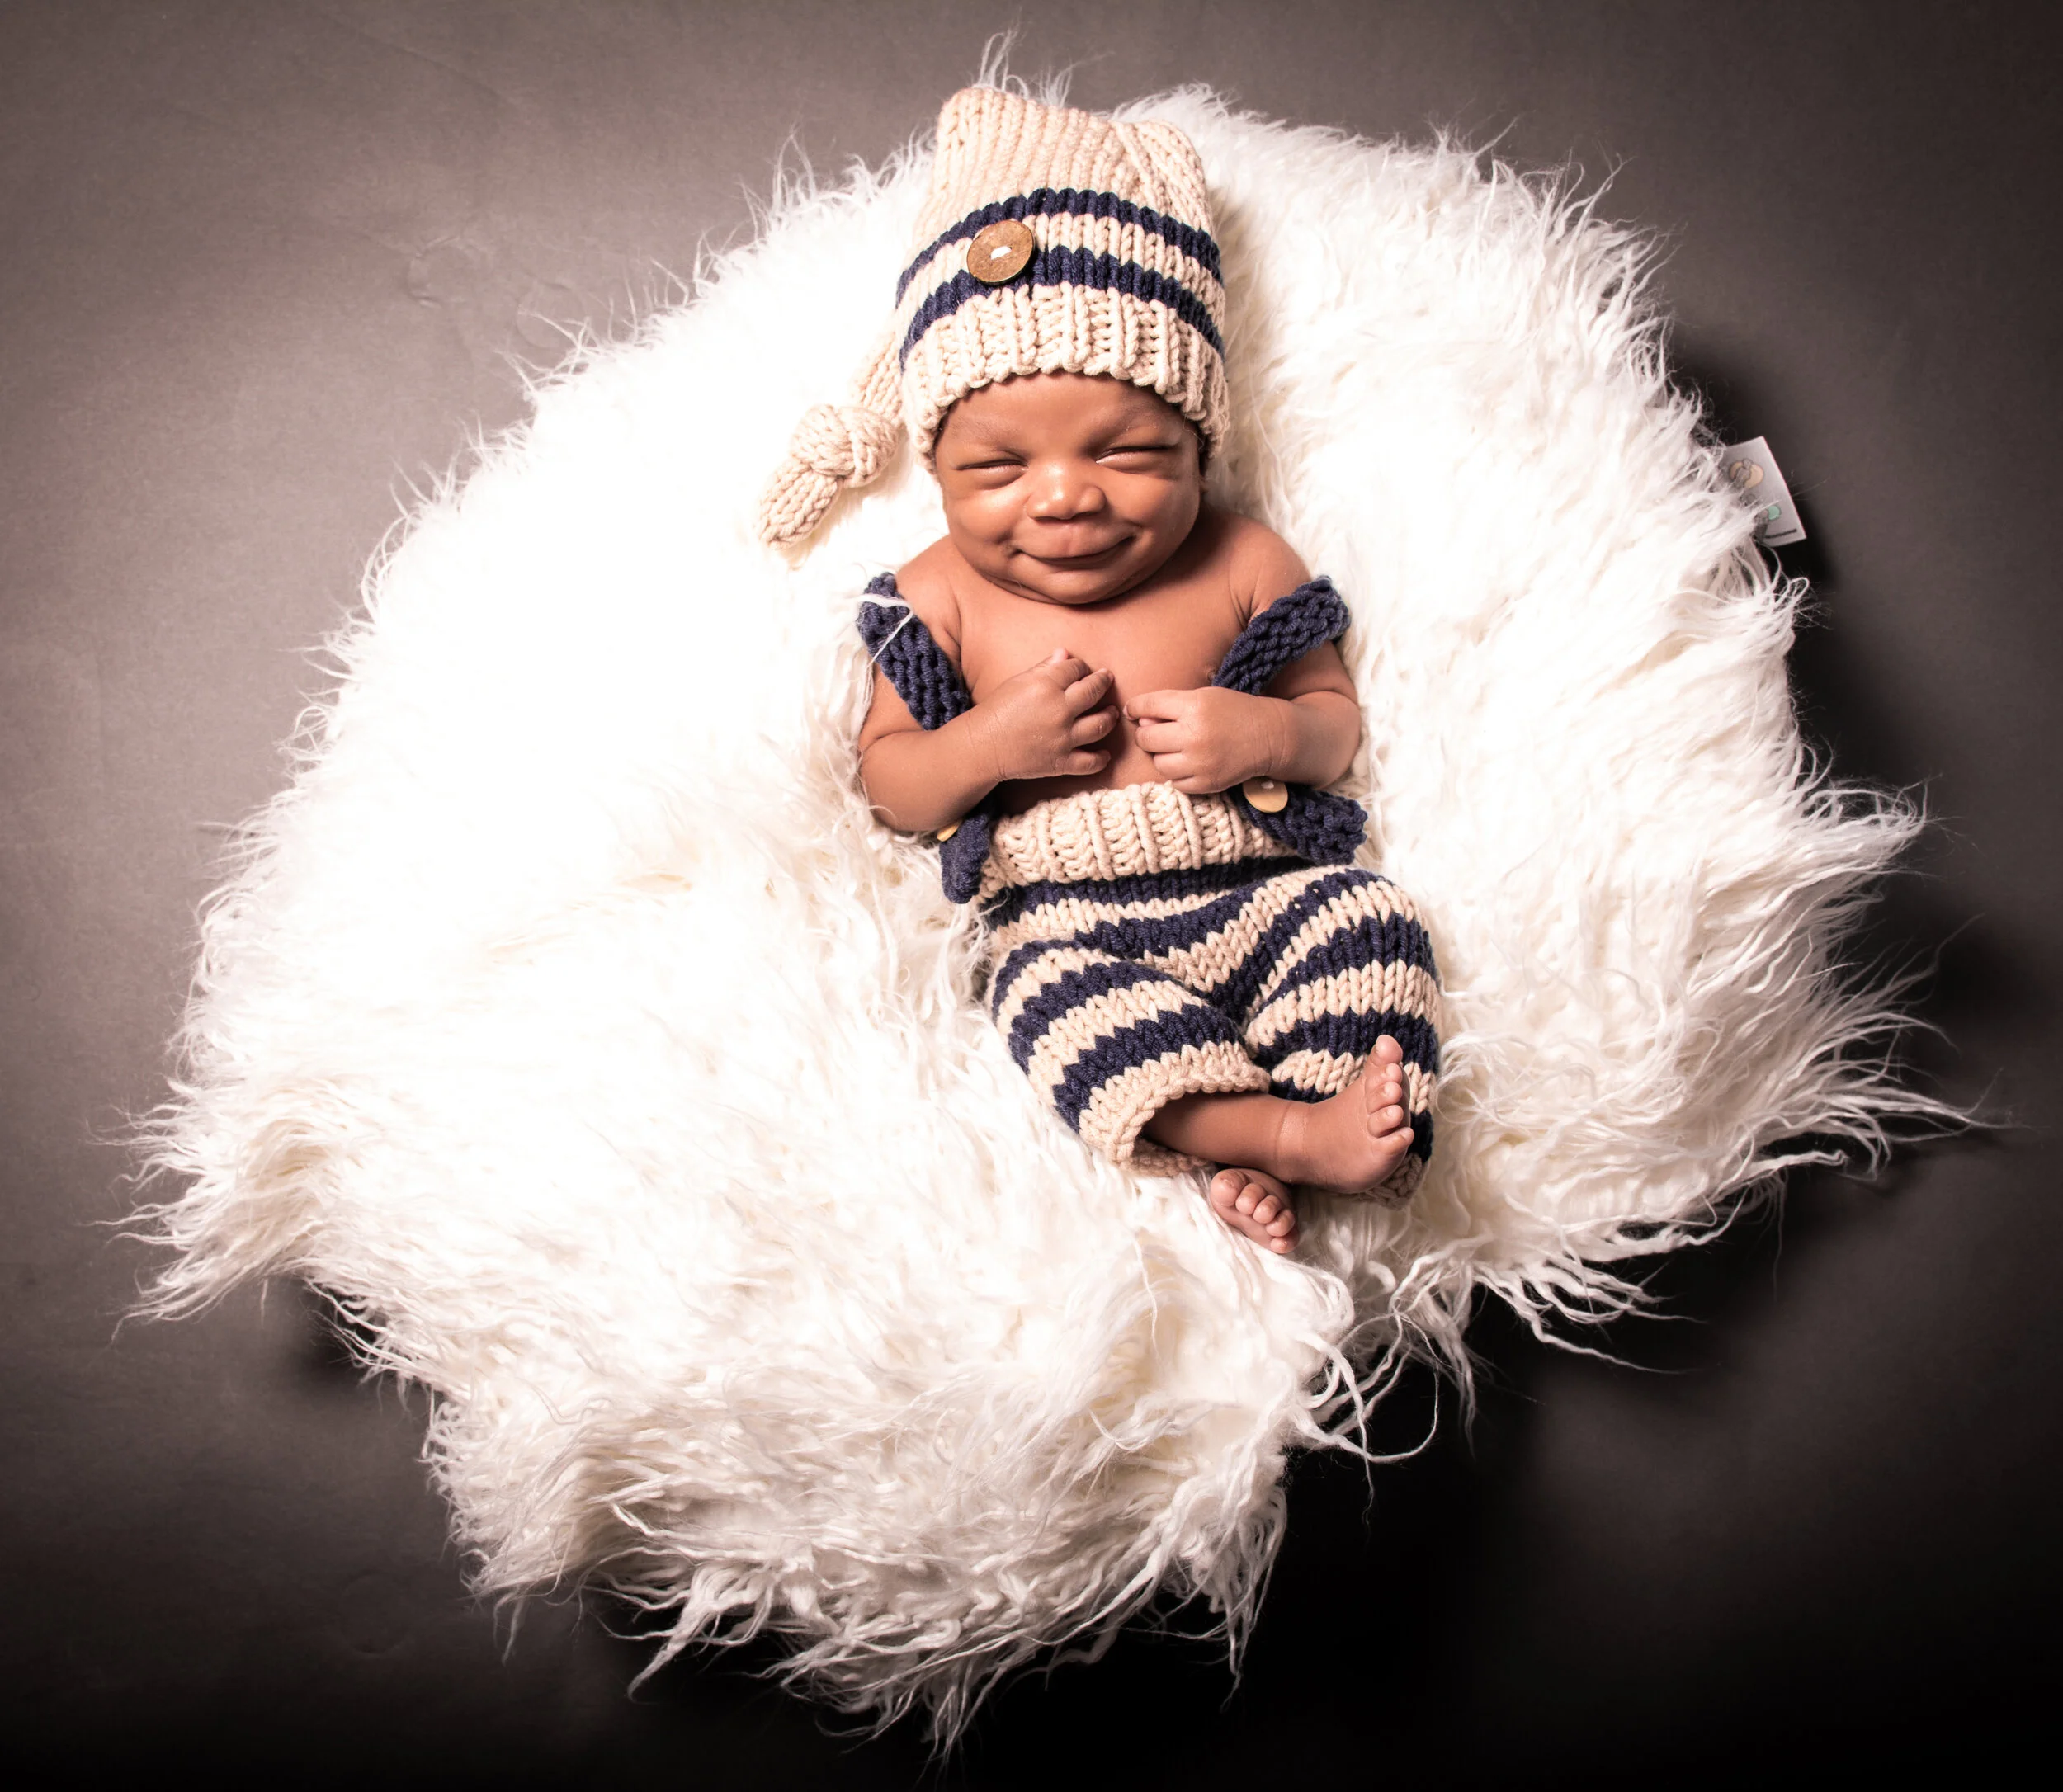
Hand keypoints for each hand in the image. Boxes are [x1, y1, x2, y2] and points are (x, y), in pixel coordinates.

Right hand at [972, 650, 1118, 783]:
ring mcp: (1062, 738)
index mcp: (1045, 685)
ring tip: (1111, 712)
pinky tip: (1105, 753)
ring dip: (1110, 716)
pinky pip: (1091, 762)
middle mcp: (1058, 710)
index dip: (1081, 667)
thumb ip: (1044, 667)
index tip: (1081, 669)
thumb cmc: (997, 710)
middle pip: (1094, 691)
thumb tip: (1065, 654)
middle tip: (1106, 679)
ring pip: (1100, 724)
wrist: (982, 746)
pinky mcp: (1060, 762)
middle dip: (1103, 681)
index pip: (1076, 668)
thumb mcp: (1018, 682)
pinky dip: (1102, 758)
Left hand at [1125, 686, 1283, 792]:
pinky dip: (1177, 773)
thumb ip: (1170, 706)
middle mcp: (1194, 735)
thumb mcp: (1204, 696)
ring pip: (1157, 763)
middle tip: (1156, 732)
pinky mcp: (1206, 783)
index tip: (1133, 711)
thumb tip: (1140, 721)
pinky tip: (1188, 763)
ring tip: (1175, 748)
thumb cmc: (1233, 711)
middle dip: (1146, 734)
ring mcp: (1200, 762)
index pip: (1148, 706)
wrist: (1269, 736)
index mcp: (1194, 707)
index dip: (1135, 708)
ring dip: (1161, 755)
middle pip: (1146, 738)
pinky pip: (1174, 782)